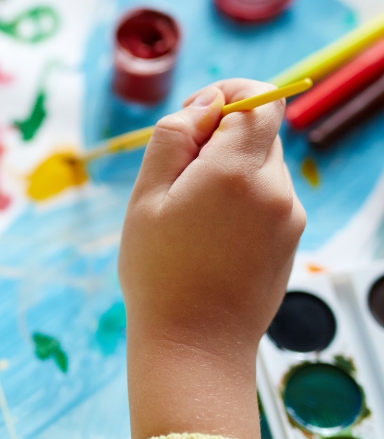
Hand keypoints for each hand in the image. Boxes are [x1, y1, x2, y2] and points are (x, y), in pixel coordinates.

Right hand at [118, 80, 305, 438]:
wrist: (195, 344)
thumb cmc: (159, 271)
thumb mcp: (147, 196)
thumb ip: (174, 137)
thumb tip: (206, 104)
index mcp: (238, 170)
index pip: (261, 99)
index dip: (228, 94)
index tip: (195, 116)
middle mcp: (276, 189)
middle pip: (259, 132)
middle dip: (220, 138)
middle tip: (176, 176)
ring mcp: (290, 217)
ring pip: (262, 166)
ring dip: (228, 172)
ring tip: (188, 215)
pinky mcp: (291, 240)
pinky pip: (268, 199)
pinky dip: (240, 201)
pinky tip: (208, 237)